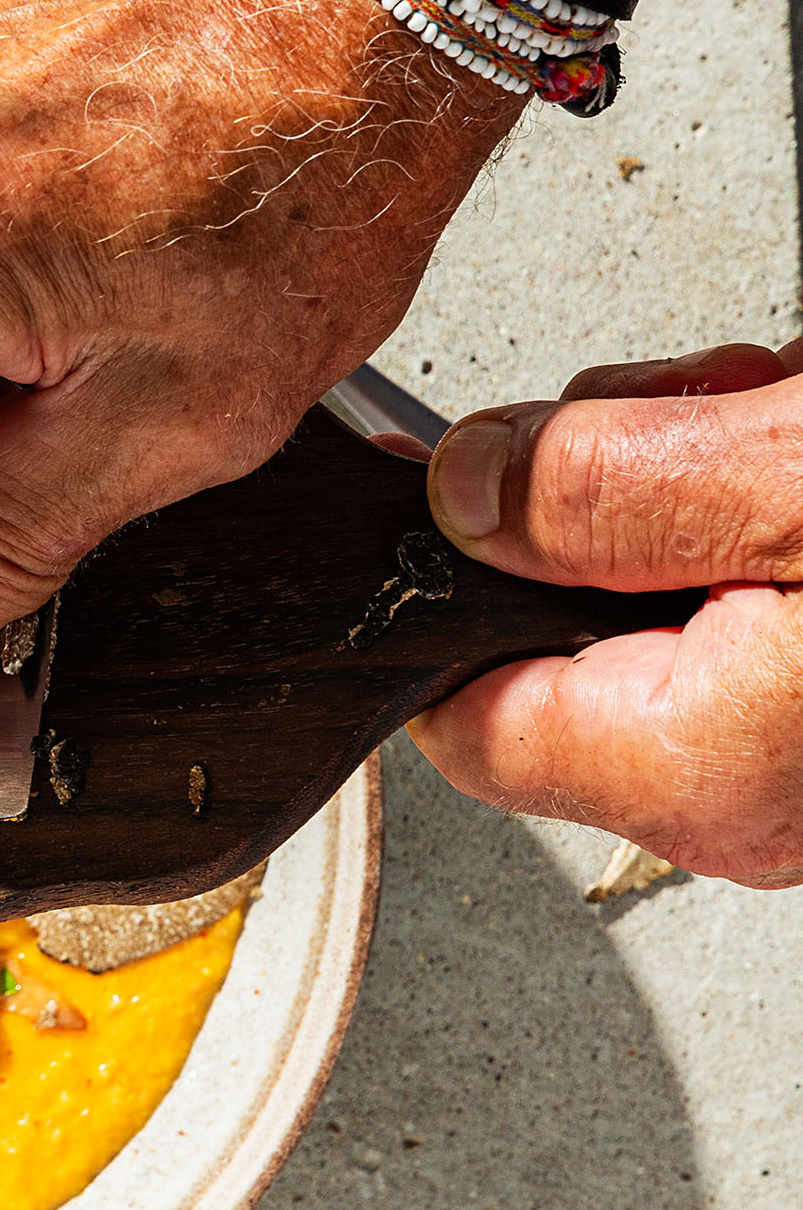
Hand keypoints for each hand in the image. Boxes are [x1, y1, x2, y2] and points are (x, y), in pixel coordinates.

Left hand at [413, 340, 802, 886]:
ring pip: (645, 585)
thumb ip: (609, 488)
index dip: (442, 580)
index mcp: (702, 771)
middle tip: (694, 417)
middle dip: (602, 493)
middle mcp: (746, 791)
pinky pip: (738, 589)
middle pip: (552, 629)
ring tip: (776, 420)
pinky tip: (794, 439)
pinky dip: (753, 494)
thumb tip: (465, 493)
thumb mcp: (791, 478)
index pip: (461, 716)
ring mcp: (791, 747)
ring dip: (692, 472)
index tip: (447, 476)